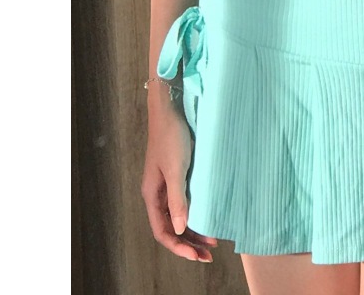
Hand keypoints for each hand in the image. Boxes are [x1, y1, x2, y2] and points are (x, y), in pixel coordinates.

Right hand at [141, 109, 217, 262]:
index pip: (162, 232)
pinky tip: (208, 216)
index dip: (178, 247)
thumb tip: (178, 230)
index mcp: (152, 195)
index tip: (197, 256)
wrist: (170, 109)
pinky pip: (184, 202)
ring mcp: (167, 184)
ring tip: (212, 241)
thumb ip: (177, 200)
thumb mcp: (176, 170)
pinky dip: (195, 213)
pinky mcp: (177, 174)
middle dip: (188, 243)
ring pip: (178, 216)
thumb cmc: (171, 137)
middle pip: (170, 227)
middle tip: (209, 254)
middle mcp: (157, 193)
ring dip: (193, 230)